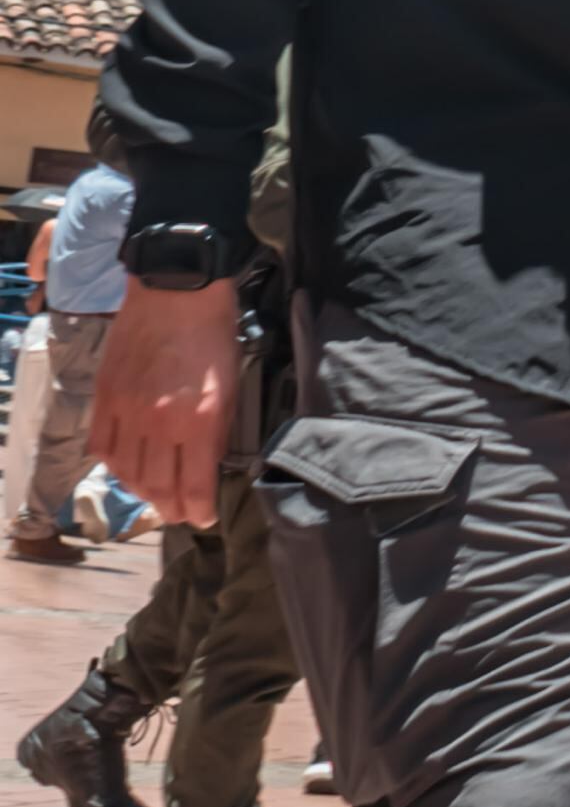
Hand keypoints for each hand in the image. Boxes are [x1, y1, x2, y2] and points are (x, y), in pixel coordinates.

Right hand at [89, 281, 241, 530]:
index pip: (194, 483)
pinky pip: (102, 446)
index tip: (203, 517)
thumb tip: (208, 463)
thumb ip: (217, 427)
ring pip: (127, 472)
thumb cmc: (214, 331)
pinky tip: (125, 468)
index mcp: (198, 419)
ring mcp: (127, 412)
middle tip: (178, 513)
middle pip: (157, 485)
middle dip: (170, 507)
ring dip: (141, 491)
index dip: (198, 509)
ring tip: (155, 496)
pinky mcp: (105, 398)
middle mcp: (159, 423)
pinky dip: (113, 464)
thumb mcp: (230, 382)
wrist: (176, 289)